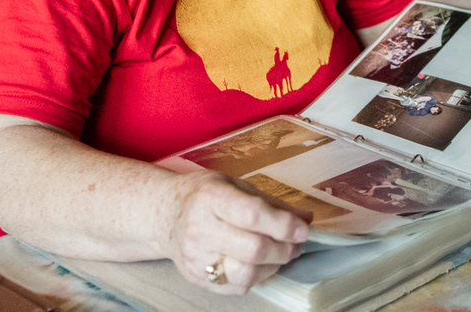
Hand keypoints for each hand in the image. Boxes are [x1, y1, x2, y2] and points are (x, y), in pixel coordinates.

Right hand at [155, 170, 311, 294]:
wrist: (165, 214)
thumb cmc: (203, 195)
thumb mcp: (235, 185)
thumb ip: (271, 203)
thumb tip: (306, 218)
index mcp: (212, 198)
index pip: (253, 215)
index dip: (284, 225)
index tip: (302, 229)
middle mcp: (200, 229)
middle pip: (253, 249)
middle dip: (284, 248)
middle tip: (296, 242)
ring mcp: (197, 257)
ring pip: (246, 273)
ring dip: (274, 265)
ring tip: (281, 254)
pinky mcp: (197, 277)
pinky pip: (237, 286)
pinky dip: (258, 277)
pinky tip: (261, 263)